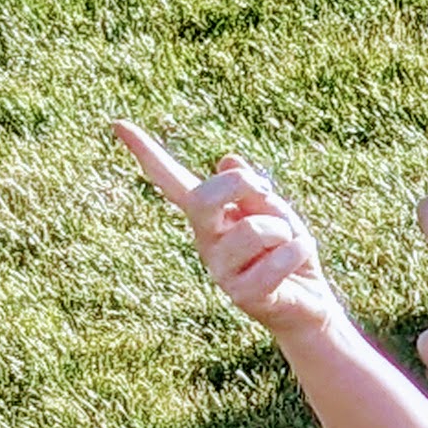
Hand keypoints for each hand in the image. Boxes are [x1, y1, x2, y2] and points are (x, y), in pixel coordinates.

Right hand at [116, 120, 349, 339]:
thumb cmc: (288, 253)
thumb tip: (228, 160)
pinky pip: (279, 259)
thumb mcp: (276, 212)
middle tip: (266, 193)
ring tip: (287, 246)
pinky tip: (298, 265)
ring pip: (256, 228)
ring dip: (285, 230)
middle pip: (202, 198)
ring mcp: (220, 271)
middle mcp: (206, 242)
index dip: (147, 153)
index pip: (173, 182)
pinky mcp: (244, 295)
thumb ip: (254, 192)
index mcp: (210, 218)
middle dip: (240, 185)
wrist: (309, 304)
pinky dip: (299, 252)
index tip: (118, 124)